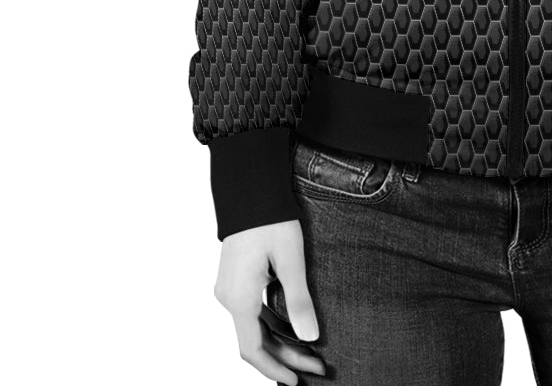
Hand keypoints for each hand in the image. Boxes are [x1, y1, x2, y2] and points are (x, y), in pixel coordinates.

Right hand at [214, 219, 326, 384]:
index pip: (253, 350)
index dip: (275, 370)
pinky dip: (271, 324)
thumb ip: (298, 300)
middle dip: (287, 356)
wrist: (250, 189)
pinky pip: (252, 311)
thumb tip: (311, 337)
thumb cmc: (271, 219)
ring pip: (254, 326)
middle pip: (256, 340)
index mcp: (239, 298)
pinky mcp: (235, 278)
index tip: (297, 382)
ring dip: (280, 341)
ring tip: (311, 351)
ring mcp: (229, 288)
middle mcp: (229, 297)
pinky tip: (292, 328)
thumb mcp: (291, 259)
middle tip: (318, 366)